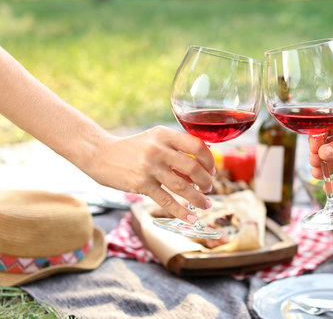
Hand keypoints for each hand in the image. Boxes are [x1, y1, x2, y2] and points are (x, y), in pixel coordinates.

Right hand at [83, 126, 214, 221]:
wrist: (100, 154)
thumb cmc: (134, 148)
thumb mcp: (155, 138)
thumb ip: (177, 146)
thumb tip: (205, 161)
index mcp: (165, 135)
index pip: (197, 146)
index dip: (209, 161)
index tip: (212, 170)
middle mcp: (158, 149)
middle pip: (193, 168)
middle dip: (206, 182)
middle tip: (208, 188)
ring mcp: (149, 167)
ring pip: (182, 187)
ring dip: (198, 198)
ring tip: (206, 204)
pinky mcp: (140, 184)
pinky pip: (166, 200)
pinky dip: (180, 211)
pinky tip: (190, 218)